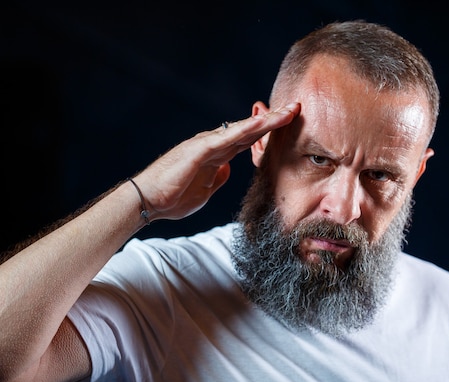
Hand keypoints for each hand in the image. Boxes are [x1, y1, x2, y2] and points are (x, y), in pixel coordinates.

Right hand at [131, 102, 299, 220]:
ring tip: (288, 111)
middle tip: (296, 107)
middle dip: (274, 119)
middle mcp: (213, 144)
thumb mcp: (204, 190)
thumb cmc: (172, 198)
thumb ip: (217, 178)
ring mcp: (206, 144)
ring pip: (242, 129)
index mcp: (216, 155)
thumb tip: (227, 169)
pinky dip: (245, 129)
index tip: (288, 124)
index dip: (268, 132)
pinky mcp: (198, 150)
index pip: (248, 140)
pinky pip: (227, 137)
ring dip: (266, 120)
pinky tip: (262, 122)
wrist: (148, 202)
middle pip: (250, 130)